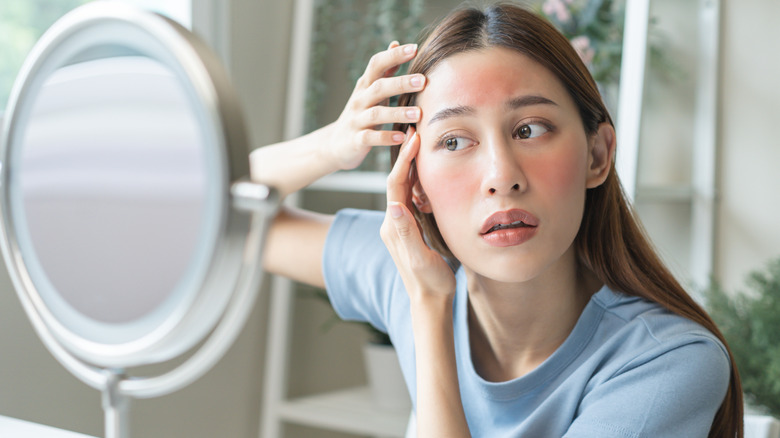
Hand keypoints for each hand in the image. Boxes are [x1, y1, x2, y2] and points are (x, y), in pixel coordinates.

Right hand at [325, 41, 425, 170]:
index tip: (414, 48)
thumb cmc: (361, 113)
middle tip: (423, 81)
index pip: (376, 64)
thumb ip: (384, 69)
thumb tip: (396, 42)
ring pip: (376, 114)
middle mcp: (360, 100)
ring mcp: (357, 120)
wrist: (335, 144)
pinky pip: (370, 138)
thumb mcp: (370, 89)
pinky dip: (386, 137)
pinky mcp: (356, 140)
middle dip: (401, 83)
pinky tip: (402, 137)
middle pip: (379, 87)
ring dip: (398, 112)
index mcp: (365, 85)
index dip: (394, 55)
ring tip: (418, 114)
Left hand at [380, 128, 455, 301]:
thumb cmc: (429, 283)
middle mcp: (394, 223)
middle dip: (406, 157)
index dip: (405, 160)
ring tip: (422, 146)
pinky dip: (420, 183)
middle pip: (397, 182)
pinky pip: (413, 200)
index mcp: (394, 227)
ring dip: (412, 167)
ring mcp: (401, 226)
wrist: (430, 302)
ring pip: (405, 189)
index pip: (396, 185)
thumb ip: (406, 233)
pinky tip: (429, 174)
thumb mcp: (419, 258)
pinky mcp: (410, 229)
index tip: (414, 139)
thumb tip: (395, 205)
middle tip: (416, 132)